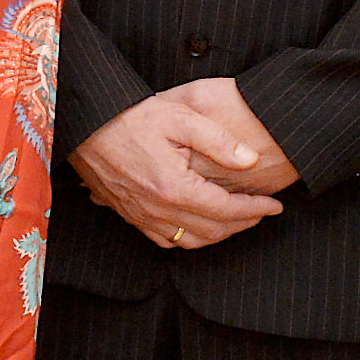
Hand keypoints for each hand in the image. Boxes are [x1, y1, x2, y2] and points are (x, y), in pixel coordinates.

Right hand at [71, 89, 286, 251]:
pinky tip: (198, 226)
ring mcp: (141, 216)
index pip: (227, 210)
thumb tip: (250, 160)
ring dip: (219, 235)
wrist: (84, 125)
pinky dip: (189, 239)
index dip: (256, 209)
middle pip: (213, 231)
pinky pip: (164, 241)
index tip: (275, 205)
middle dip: (244, 224)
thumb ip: (218, 141)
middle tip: (262, 212)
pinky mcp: (129, 215)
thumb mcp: (180, 118)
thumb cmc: (130, 117)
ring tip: (237, 221)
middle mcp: (158, 210)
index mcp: (174, 188)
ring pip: (190, 242)